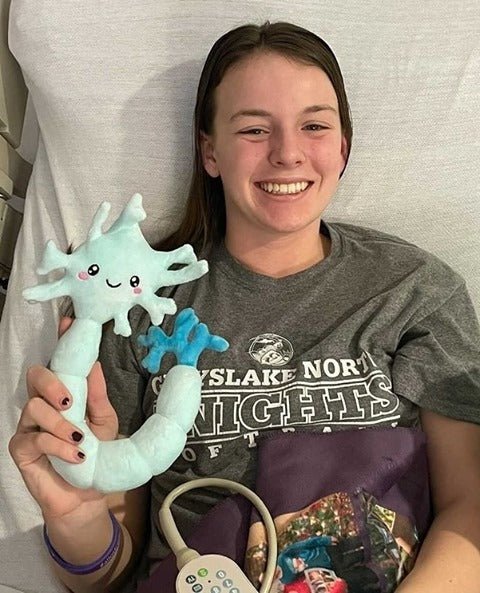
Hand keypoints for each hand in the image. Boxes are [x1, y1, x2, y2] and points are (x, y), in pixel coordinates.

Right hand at [9, 318, 118, 521]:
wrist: (87, 496)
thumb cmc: (95, 454)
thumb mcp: (104, 421)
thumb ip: (97, 394)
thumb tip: (95, 364)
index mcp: (65, 392)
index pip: (59, 362)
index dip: (61, 341)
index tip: (70, 322)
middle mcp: (43, 404)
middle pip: (36, 376)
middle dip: (53, 383)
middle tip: (71, 401)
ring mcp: (28, 426)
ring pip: (33, 407)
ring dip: (60, 424)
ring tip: (80, 440)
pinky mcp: (20, 449)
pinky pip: (33, 438)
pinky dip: (57, 445)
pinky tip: (75, 456)